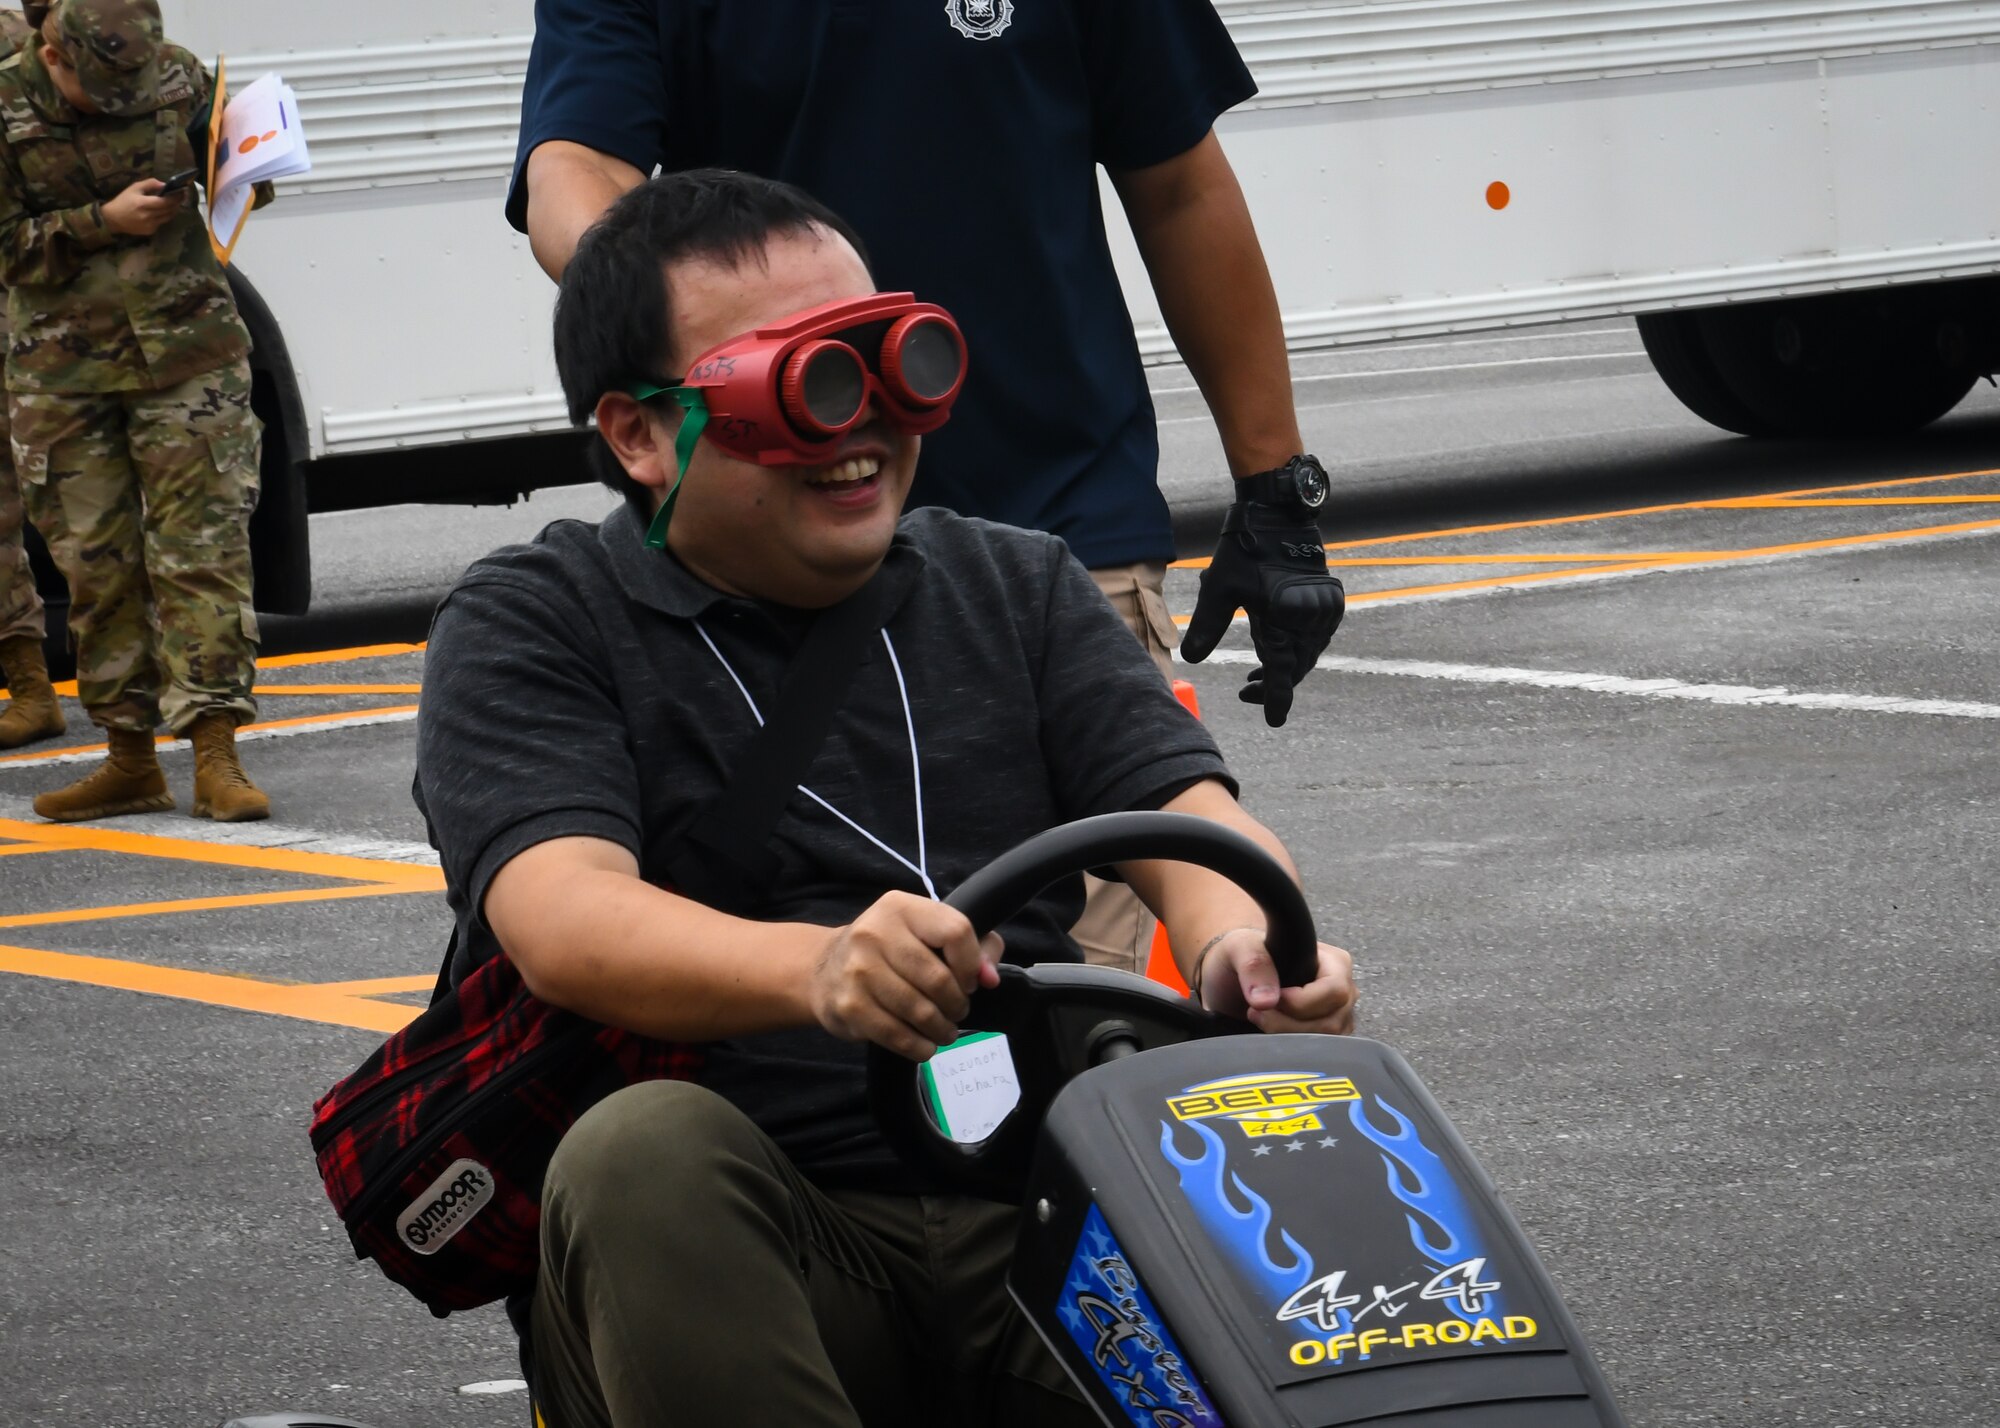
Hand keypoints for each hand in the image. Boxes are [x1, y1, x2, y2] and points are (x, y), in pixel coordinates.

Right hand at [101, 178, 183, 237]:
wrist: (112, 218)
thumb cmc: (123, 201)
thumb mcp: (134, 188)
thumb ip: (150, 184)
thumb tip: (164, 184)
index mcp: (143, 203)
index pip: (165, 202)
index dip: (175, 197)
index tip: (182, 192)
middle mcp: (148, 216)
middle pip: (169, 210)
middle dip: (176, 203)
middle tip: (181, 197)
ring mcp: (150, 225)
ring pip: (168, 217)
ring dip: (173, 210)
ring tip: (174, 203)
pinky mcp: (150, 231)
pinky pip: (162, 222)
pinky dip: (164, 216)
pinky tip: (162, 211)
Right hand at [810, 892, 1002, 1060]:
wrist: (823, 969)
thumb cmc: (888, 950)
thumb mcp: (926, 932)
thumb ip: (973, 946)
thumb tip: (990, 977)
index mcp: (901, 908)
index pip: (955, 932)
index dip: (971, 964)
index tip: (969, 982)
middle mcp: (875, 933)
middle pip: (938, 978)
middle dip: (957, 1004)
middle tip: (957, 1012)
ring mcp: (858, 970)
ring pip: (920, 1011)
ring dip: (941, 1029)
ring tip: (944, 1030)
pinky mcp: (849, 1006)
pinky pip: (896, 1034)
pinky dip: (918, 1046)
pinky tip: (924, 1045)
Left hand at [1180, 513, 1344, 727]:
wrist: (1279, 514)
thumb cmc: (1246, 548)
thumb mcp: (1219, 588)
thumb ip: (1208, 626)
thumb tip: (1191, 660)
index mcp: (1283, 621)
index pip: (1282, 673)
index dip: (1276, 699)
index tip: (1274, 721)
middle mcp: (1309, 620)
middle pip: (1296, 667)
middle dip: (1273, 684)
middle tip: (1247, 692)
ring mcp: (1322, 611)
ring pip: (1307, 654)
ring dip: (1286, 668)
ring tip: (1256, 676)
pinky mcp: (1328, 601)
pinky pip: (1316, 638)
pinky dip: (1298, 650)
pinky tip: (1278, 650)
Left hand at [1195, 929, 1355, 1034]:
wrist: (1233, 979)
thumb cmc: (1243, 957)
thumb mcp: (1239, 948)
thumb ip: (1253, 965)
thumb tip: (1266, 1001)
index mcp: (1334, 962)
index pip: (1334, 991)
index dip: (1300, 1003)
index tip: (1268, 1002)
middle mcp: (1344, 990)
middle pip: (1330, 1022)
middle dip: (1288, 1024)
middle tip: (1257, 1012)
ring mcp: (1337, 1016)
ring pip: (1325, 1042)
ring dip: (1286, 1036)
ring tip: (1261, 1018)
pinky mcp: (1326, 1037)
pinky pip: (1318, 1053)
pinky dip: (1290, 1047)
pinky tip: (1270, 1031)